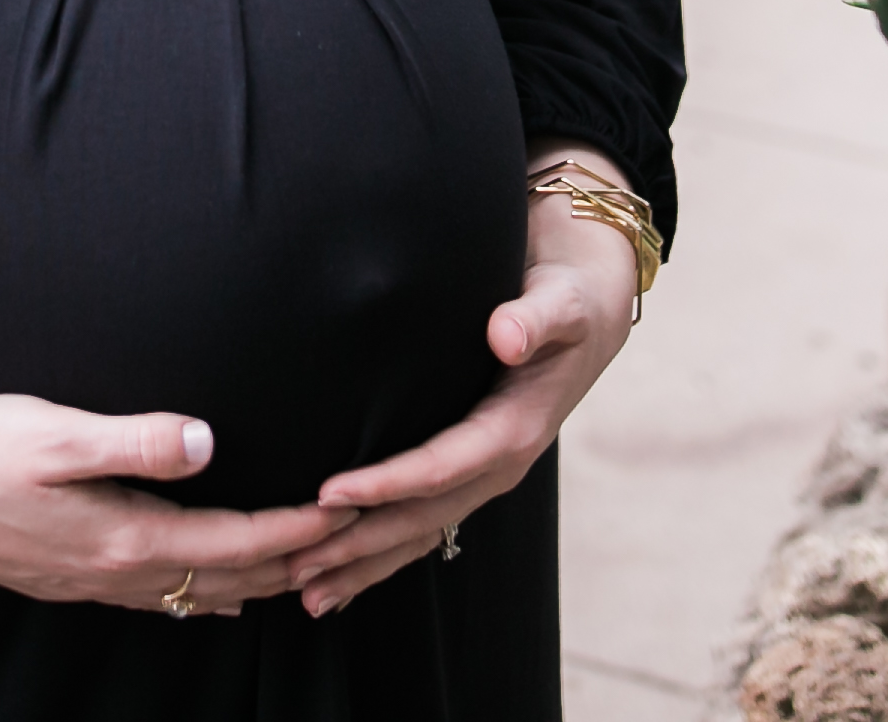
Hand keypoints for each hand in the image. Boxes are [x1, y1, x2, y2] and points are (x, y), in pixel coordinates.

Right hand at [0, 300, 356, 612]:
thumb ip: (133, 439)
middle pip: (231, 582)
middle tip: (357, 545)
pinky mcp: (75, 575)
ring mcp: (95, 582)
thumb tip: (206, 440)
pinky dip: (208, 592)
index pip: (237, 546)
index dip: (298, 532)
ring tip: (309, 570)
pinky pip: (163, 597)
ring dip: (258, 584)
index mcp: (124, 537)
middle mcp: (118, 572)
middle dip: (297, 566)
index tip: (351, 511)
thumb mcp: (54, 433)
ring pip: (200, 596)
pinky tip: (220, 592)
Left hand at [283, 149, 642, 618]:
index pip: (440, 468)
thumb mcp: (563, 301)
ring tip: (302, 592)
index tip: (328, 493)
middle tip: (294, 565)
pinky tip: (339, 576)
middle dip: (359, 544)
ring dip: (362, 563)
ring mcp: (484, 473)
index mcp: (516, 431)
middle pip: (421, 517)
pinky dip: (381, 552)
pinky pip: (423, 521)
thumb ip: (535, 318)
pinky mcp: (470, 469)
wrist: (593, 303)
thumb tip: (505, 334)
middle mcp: (500, 464)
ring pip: (418, 532)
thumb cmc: (569, 295)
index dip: (385, 485)